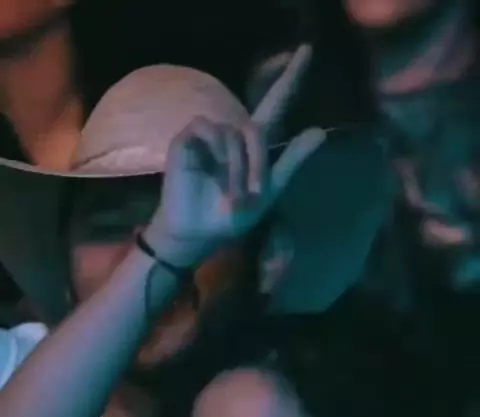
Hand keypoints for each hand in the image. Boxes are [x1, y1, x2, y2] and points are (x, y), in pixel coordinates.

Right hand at [147, 45, 324, 267]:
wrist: (198, 233)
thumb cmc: (230, 216)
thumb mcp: (269, 193)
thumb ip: (292, 162)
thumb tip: (321, 131)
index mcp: (254, 144)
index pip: (276, 103)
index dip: (291, 78)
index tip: (308, 50)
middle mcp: (233, 134)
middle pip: (255, 128)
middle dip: (257, 164)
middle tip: (253, 195)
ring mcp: (209, 135)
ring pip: (234, 132)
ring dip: (238, 166)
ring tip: (233, 195)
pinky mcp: (187, 140)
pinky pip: (208, 128)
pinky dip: (218, 152)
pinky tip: (216, 174)